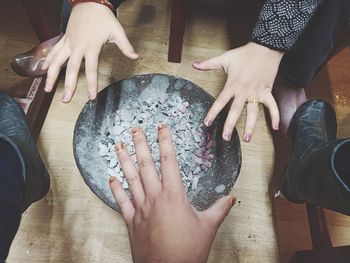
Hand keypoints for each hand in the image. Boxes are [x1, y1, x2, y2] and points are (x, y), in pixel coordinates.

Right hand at [42, 2, 137, 102]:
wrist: (89, 1)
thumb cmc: (103, 17)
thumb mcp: (117, 31)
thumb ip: (125, 46)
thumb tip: (135, 57)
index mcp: (91, 48)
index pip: (91, 70)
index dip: (92, 84)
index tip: (91, 97)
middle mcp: (78, 47)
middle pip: (71, 70)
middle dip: (69, 86)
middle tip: (66, 100)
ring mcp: (69, 43)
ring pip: (57, 61)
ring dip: (51, 76)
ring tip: (47, 89)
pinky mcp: (64, 38)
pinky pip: (54, 51)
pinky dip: (49, 60)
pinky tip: (44, 69)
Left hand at [109, 124, 234, 262]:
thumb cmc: (189, 250)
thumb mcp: (208, 226)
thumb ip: (219, 209)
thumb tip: (231, 197)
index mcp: (174, 194)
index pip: (169, 161)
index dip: (165, 141)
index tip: (161, 127)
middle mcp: (155, 197)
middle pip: (146, 165)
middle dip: (140, 144)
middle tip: (135, 129)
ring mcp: (140, 208)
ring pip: (130, 178)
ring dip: (124, 160)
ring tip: (118, 145)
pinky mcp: (131, 220)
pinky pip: (121, 201)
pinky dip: (115, 188)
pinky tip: (111, 177)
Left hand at [193, 42, 283, 141]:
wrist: (266, 47)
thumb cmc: (244, 53)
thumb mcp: (225, 58)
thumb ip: (209, 64)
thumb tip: (194, 64)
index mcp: (232, 85)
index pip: (220, 101)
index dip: (213, 113)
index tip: (207, 123)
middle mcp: (244, 91)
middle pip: (235, 111)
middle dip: (230, 125)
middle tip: (226, 138)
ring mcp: (256, 92)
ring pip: (253, 112)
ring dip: (251, 126)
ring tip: (247, 138)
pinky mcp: (267, 91)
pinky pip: (272, 105)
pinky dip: (275, 115)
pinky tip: (276, 127)